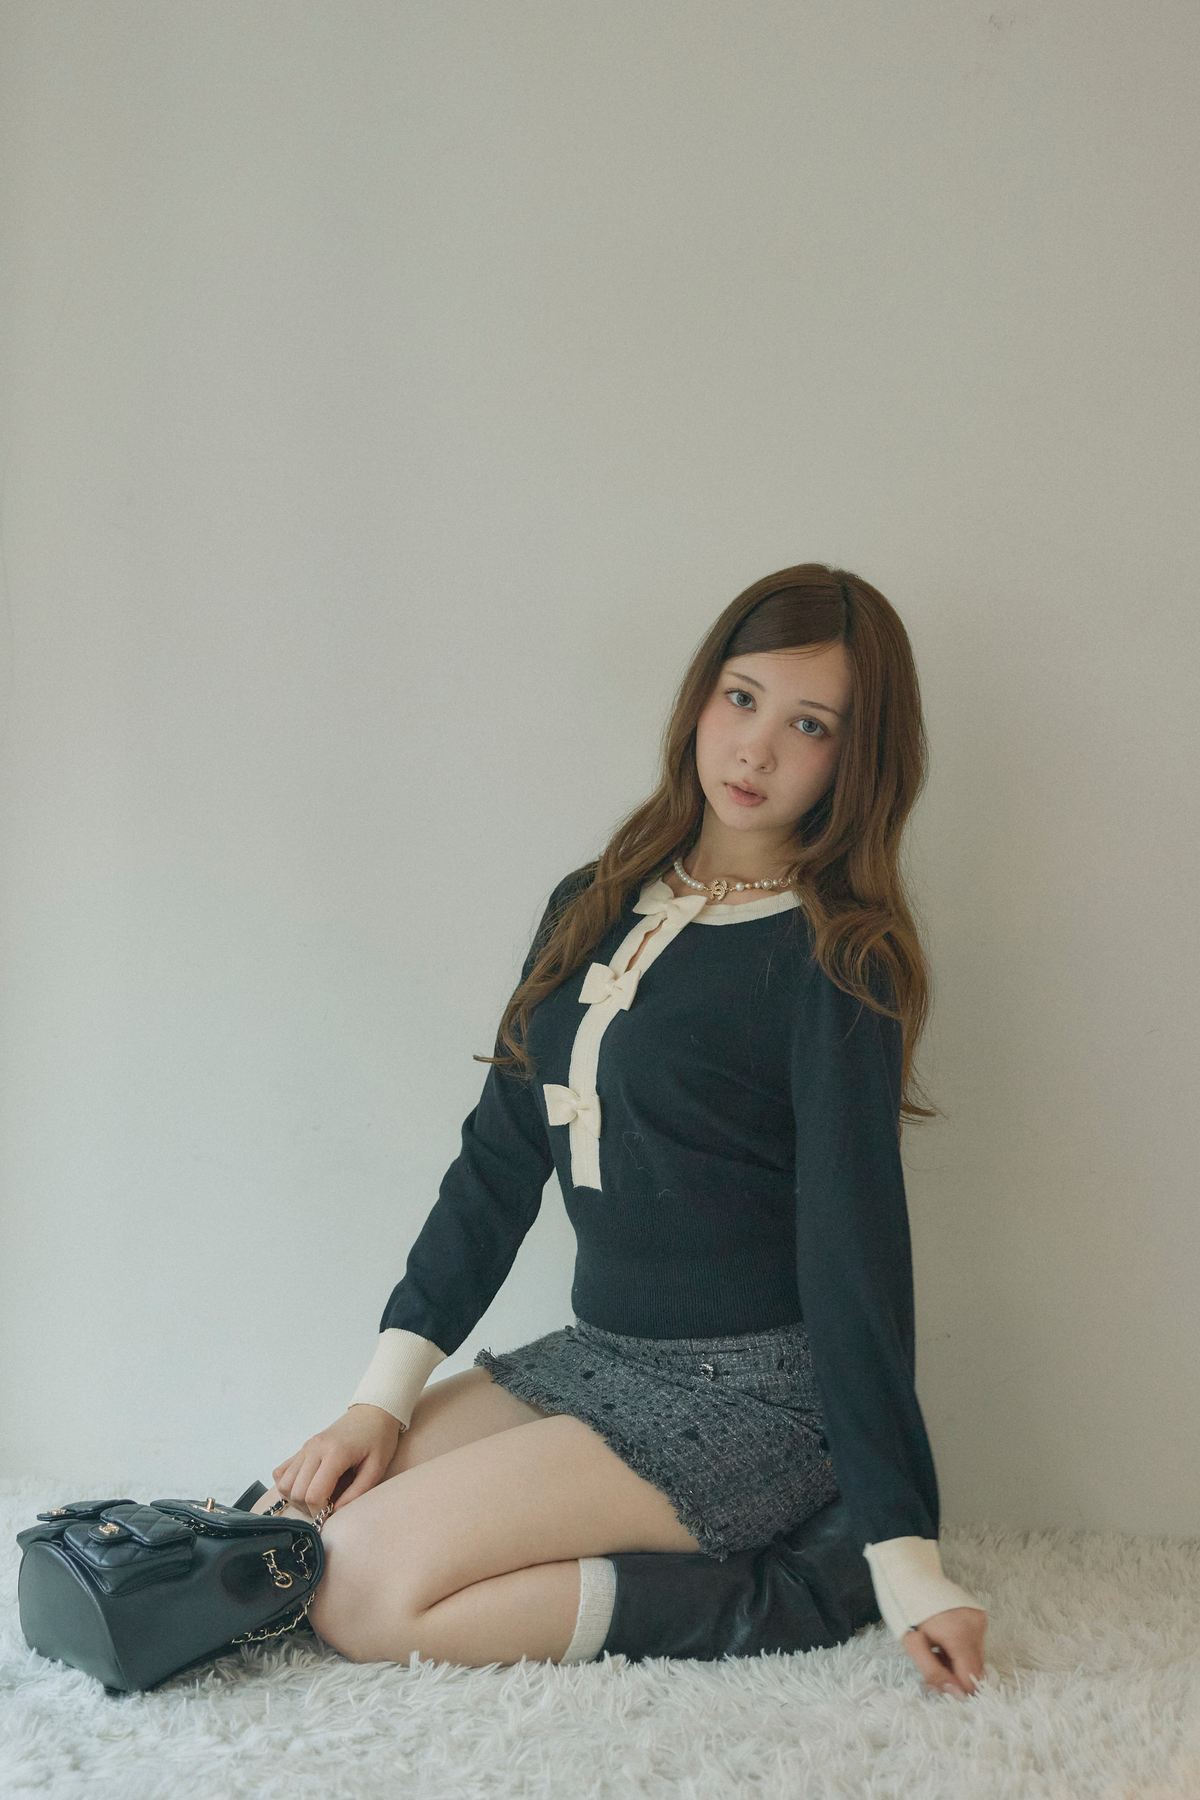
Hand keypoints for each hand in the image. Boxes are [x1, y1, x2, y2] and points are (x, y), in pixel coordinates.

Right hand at [272, 1405, 401, 1514]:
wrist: (372, 1413)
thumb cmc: (378, 1439)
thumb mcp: (376, 1468)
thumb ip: (357, 1493)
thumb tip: (336, 1514)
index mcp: (335, 1453)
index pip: (314, 1494)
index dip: (320, 1512)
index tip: (332, 1514)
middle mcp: (315, 1448)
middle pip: (296, 1492)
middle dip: (309, 1508)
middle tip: (327, 1508)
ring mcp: (306, 1447)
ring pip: (285, 1484)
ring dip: (297, 1499)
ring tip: (318, 1499)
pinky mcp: (302, 1448)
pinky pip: (281, 1472)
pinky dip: (288, 1485)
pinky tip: (306, 1487)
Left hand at [901, 1606, 987, 1696]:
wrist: (912, 1577)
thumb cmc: (908, 1611)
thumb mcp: (913, 1645)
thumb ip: (933, 1672)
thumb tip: (956, 1694)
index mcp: (958, 1633)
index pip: (971, 1678)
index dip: (957, 1687)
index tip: (941, 1684)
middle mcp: (975, 1626)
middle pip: (975, 1669)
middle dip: (957, 1674)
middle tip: (934, 1662)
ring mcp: (980, 1619)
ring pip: (977, 1658)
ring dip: (960, 1663)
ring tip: (938, 1650)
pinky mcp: (981, 1617)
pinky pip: (976, 1644)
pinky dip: (963, 1650)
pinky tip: (946, 1642)